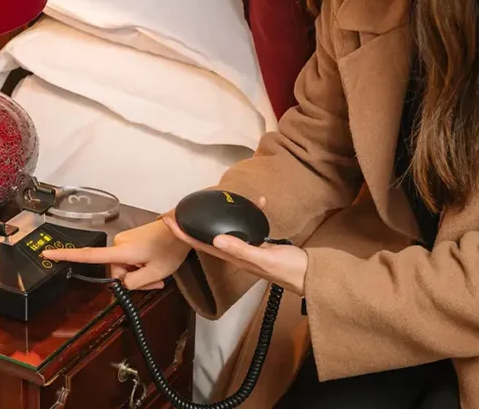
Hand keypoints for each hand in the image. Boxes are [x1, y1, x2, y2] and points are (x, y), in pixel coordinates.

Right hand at [41, 220, 189, 289]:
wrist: (181, 227)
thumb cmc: (170, 249)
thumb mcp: (156, 273)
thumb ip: (135, 283)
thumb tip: (123, 282)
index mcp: (121, 251)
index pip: (89, 255)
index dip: (67, 256)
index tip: (47, 253)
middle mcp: (119, 243)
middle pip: (116, 271)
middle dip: (133, 278)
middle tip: (155, 281)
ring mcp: (124, 240)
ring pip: (124, 266)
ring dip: (138, 272)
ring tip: (158, 273)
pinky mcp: (130, 239)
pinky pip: (129, 258)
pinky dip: (140, 264)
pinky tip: (155, 264)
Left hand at [160, 201, 307, 296]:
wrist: (310, 276)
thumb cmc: (288, 269)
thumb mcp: (264, 259)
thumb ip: (242, 249)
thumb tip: (216, 239)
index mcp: (234, 257)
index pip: (201, 245)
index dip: (183, 233)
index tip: (167, 220)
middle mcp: (237, 253)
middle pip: (207, 238)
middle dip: (192, 225)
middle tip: (180, 210)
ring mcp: (250, 249)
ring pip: (226, 231)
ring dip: (216, 219)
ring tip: (209, 205)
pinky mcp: (262, 245)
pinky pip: (251, 227)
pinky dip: (252, 214)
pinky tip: (259, 203)